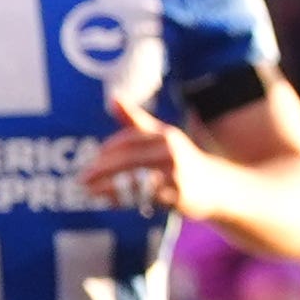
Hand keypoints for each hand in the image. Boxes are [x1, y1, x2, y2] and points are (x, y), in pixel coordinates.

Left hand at [83, 89, 199, 219]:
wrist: (217, 187)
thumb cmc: (180, 158)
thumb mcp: (162, 135)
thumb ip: (135, 120)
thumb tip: (113, 97)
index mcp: (165, 136)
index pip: (129, 140)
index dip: (108, 151)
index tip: (93, 159)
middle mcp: (171, 153)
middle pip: (129, 160)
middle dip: (102, 170)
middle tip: (82, 179)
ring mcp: (175, 175)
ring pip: (134, 181)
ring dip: (108, 188)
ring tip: (90, 192)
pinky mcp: (176, 196)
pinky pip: (143, 199)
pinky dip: (124, 201)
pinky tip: (111, 202)